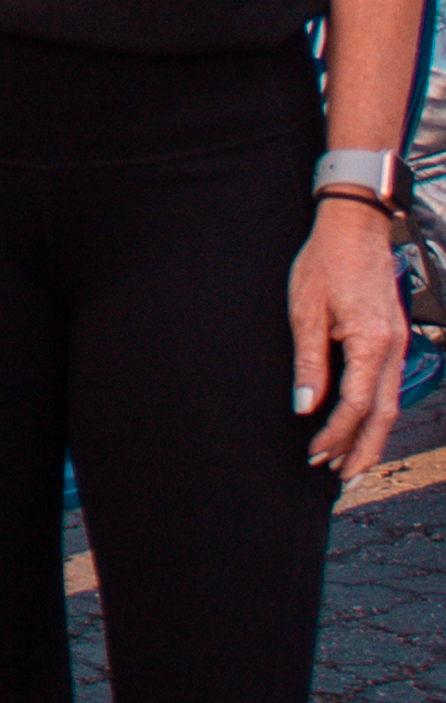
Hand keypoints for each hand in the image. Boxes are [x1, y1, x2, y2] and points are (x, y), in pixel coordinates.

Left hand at [289, 190, 409, 477]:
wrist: (355, 225)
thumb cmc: (326, 261)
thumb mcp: (305, 311)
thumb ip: (308, 362)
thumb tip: (304, 406)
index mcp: (372, 342)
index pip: (356, 405)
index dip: (336, 434)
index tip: (314, 452)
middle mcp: (393, 348)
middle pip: (383, 415)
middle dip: (362, 450)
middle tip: (342, 477)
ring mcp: (399, 343)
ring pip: (391, 403)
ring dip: (371, 436)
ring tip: (350, 462)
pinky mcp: (394, 338)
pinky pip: (390, 385)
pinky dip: (377, 412)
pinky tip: (362, 424)